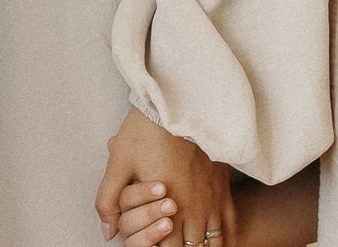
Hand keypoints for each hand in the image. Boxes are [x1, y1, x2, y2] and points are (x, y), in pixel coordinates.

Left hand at [97, 108, 233, 246]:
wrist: (180, 103)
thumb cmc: (147, 130)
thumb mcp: (118, 162)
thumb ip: (108, 201)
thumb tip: (107, 232)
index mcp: (168, 208)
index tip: (155, 246)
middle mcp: (194, 210)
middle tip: (169, 243)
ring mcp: (211, 200)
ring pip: (212, 242)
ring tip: (190, 245)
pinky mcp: (222, 188)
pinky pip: (230, 226)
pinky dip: (223, 240)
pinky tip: (216, 243)